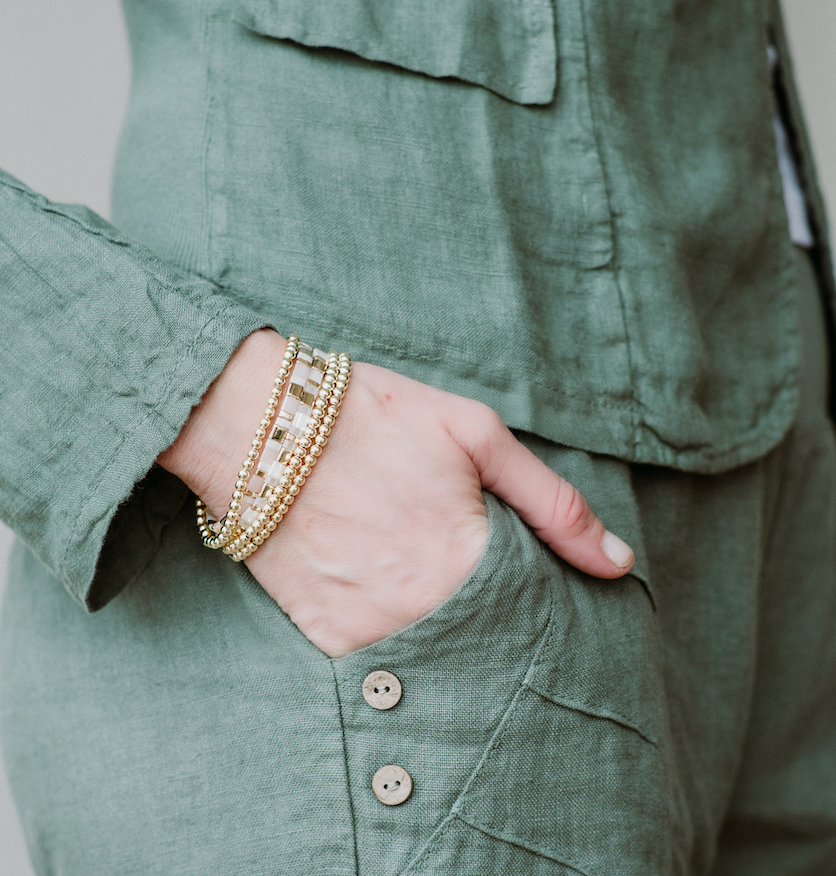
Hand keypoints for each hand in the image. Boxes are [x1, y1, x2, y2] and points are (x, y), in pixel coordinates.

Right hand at [160, 330, 633, 656]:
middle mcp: (422, 609)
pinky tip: (389, 594)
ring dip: (446, 634)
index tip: (534, 590)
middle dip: (495, 623)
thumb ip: (554, 504)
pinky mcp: (324, 637)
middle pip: (489, 644)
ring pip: (436, 660)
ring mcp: (369, 630)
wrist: (258, 424)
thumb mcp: (476, 435)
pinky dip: (395, 639)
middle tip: (468, 577)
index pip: (537, 615)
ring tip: (427, 583)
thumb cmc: (372, 417)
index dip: (540, 601)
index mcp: (470, 560)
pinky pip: (379, 662)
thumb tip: (619, 562)